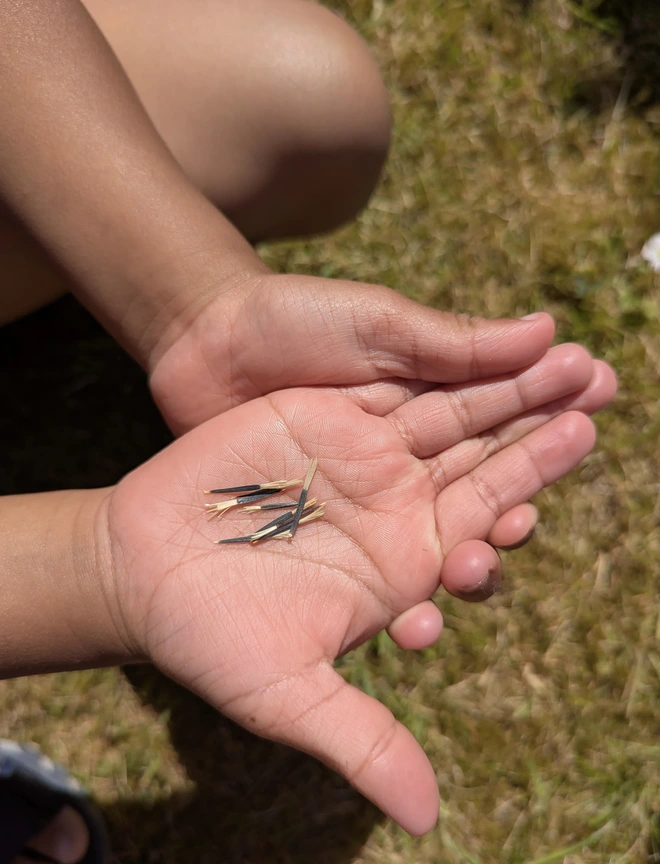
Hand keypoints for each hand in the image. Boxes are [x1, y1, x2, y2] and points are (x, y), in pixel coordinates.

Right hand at [104, 345, 614, 833]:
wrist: (140, 571)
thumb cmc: (211, 637)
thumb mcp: (288, 695)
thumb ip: (361, 740)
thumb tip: (426, 819)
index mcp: (401, 569)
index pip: (485, 528)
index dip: (529, 496)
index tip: (572, 463)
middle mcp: (390, 509)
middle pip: (483, 463)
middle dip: (539, 432)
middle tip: (600, 393)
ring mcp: (359, 459)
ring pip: (449, 417)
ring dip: (507, 388)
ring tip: (570, 358)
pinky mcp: (322, 418)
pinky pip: (392, 390)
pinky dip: (438, 365)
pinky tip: (487, 344)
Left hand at [148, 273, 564, 567]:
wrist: (202, 342)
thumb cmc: (294, 319)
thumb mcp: (376, 323)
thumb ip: (454, 342)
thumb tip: (548, 330)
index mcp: (430, 401)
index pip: (506, 414)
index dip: (552, 413)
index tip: (598, 400)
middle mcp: (410, 455)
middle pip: (485, 484)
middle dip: (526, 493)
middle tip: (536, 508)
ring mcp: (371, 495)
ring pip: (439, 537)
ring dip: (472, 559)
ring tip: (476, 565)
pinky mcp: (330, 531)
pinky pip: (378, 571)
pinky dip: (409, 597)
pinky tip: (419, 616)